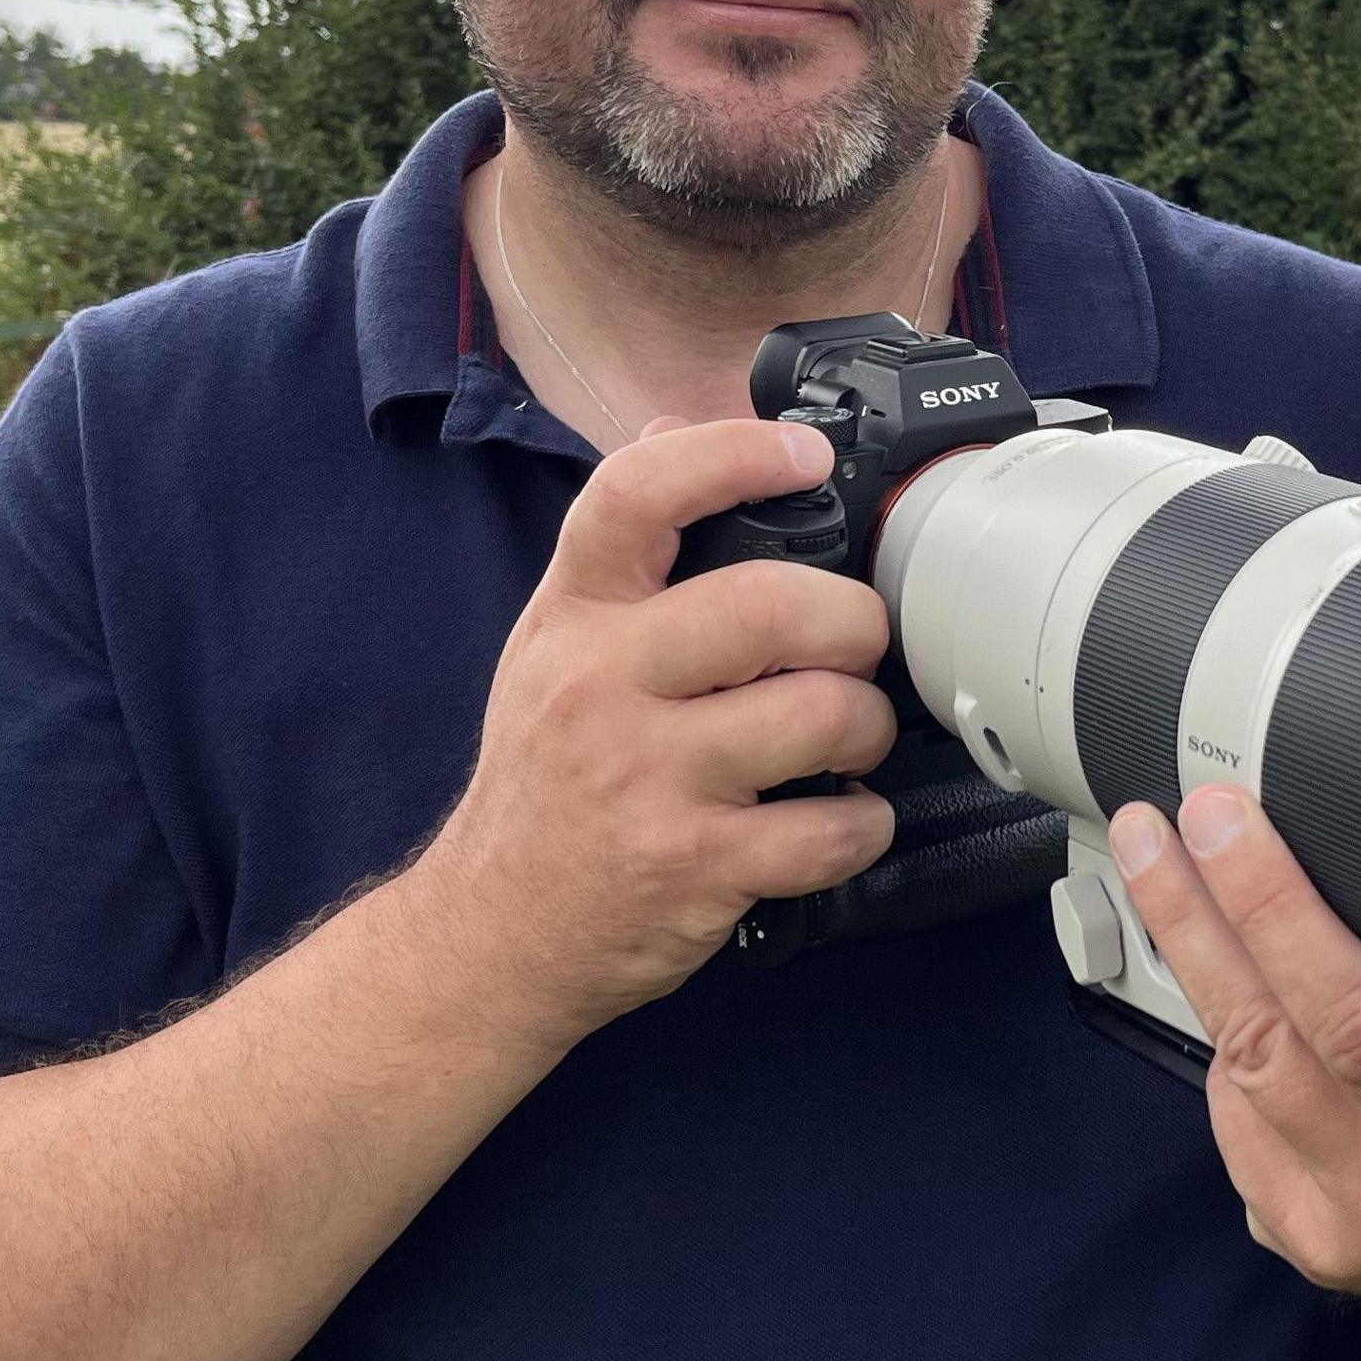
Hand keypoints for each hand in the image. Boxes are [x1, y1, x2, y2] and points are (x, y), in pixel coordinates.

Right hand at [406, 416, 898, 1041]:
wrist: (491, 933)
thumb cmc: (546, 781)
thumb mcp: (552, 647)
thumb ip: (621, 549)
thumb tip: (675, 427)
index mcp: (572, 617)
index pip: (635, 494)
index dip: (733, 455)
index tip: (805, 455)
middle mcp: (600, 687)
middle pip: (766, 606)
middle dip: (851, 618)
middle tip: (858, 642)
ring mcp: (647, 780)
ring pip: (819, 715)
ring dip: (869, 724)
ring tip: (853, 736)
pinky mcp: (694, 868)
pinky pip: (828, 831)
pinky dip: (862, 824)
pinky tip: (842, 818)